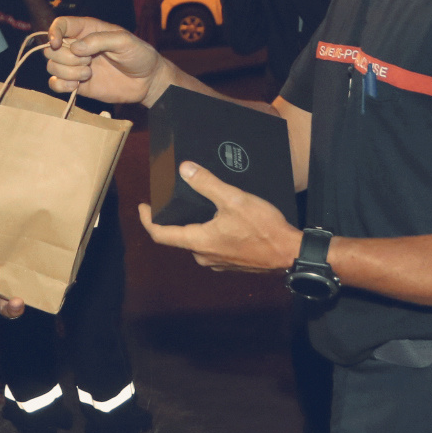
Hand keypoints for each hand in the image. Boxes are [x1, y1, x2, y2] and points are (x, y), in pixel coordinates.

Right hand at [42, 16, 165, 105]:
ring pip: (52, 66)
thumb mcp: (124, 41)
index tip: (58, 44)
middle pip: (51, 49)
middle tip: (88, 61)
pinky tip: (77, 86)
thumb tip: (75, 48)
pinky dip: (61, 86)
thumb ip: (99, 40)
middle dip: (65, 57)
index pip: (60, 24)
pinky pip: (55, 84)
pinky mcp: (76, 84)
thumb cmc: (139, 55)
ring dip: (67, 72)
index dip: (53, 32)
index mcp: (87, 30)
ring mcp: (75, 66)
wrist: (147, 81)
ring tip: (89, 74)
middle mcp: (77, 46)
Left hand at [138, 161, 301, 272]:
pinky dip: (209, 233)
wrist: (289, 253)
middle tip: (171, 203)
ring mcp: (218, 262)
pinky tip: (219, 221)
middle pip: (179, 238)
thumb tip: (185, 170)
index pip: (161, 235)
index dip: (147, 220)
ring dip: (193, 227)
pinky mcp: (231, 262)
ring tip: (196, 208)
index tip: (142, 208)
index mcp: (199, 241)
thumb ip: (207, 184)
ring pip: (197, 242)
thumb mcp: (234, 199)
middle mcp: (204, 256)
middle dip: (173, 221)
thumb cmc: (264, 229)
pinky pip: (212, 246)